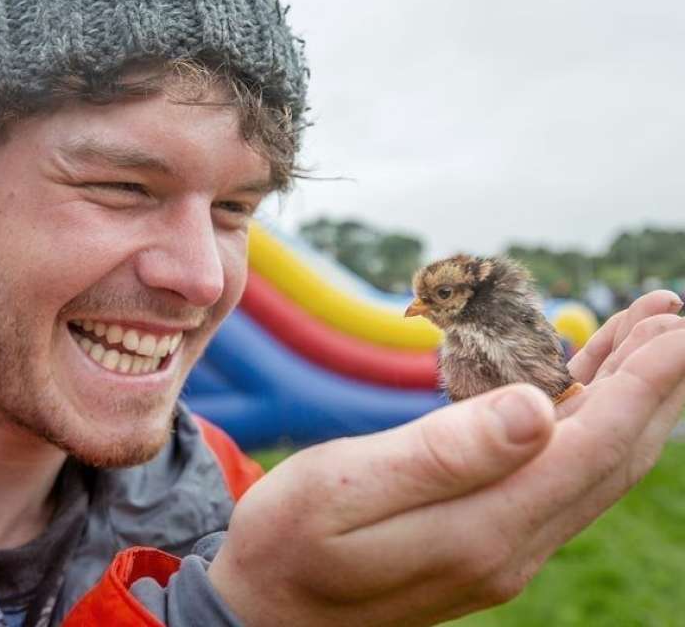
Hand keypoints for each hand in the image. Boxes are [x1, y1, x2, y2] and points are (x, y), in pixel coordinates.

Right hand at [208, 291, 684, 626]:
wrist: (268, 614)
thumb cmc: (292, 539)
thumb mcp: (350, 487)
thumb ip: (445, 453)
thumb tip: (541, 408)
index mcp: (485, 528)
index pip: (591, 446)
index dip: (640, 384)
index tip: (675, 328)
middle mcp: (512, 543)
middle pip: (608, 456)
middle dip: (649, 384)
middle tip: (670, 316)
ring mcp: (502, 544)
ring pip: (588, 464)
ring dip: (623, 400)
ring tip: (645, 338)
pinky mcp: (484, 536)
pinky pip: (554, 474)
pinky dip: (581, 423)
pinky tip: (578, 391)